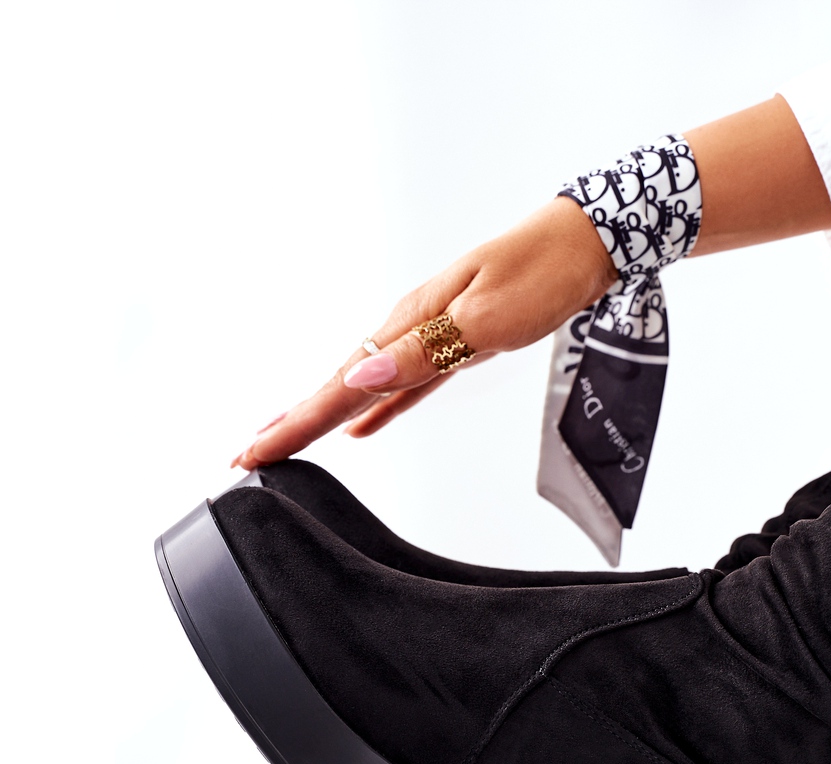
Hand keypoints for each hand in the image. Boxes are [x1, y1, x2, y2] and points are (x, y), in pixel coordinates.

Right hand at [232, 196, 616, 469]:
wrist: (583, 243)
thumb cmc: (542, 273)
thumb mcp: (485, 319)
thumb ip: (422, 353)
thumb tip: (360, 378)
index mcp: (410, 321)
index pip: (341, 383)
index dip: (297, 422)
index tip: (255, 451)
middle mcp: (409, 327)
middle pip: (339, 385)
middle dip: (293, 422)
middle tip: (248, 453)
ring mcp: (428, 335)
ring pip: (363, 385)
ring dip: (323, 414)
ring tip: (286, 440)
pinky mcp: (451, 343)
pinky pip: (401, 385)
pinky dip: (375, 407)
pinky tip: (360, 424)